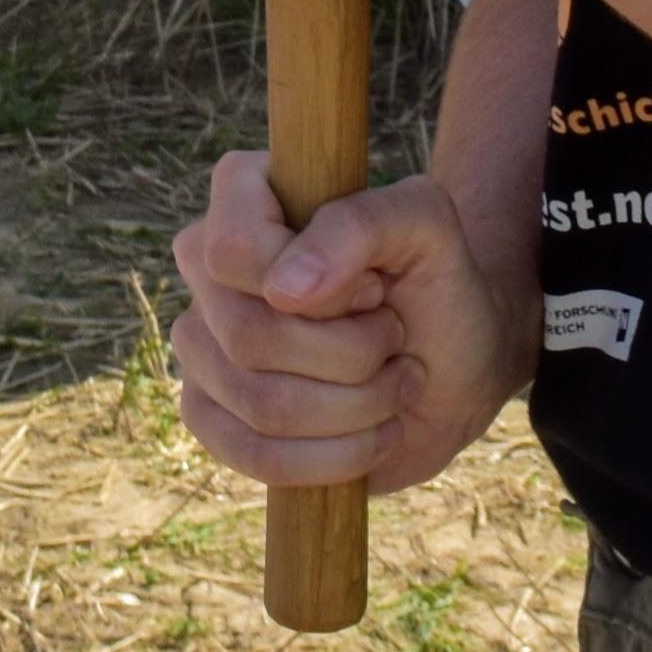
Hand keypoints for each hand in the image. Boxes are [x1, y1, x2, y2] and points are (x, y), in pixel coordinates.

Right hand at [171, 152, 531, 494]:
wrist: (451, 363)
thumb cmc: (436, 278)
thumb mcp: (427, 225)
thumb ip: (364, 223)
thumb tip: (284, 289)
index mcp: (245, 194)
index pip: (234, 248)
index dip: (319, 284)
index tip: (374, 287)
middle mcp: (207, 266)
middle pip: (252, 337)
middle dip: (353, 352)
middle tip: (393, 334)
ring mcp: (200, 343)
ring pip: (261, 404)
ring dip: (356, 405)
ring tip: (391, 379)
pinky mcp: (207, 414)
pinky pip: (255, 457)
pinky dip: (336, 455)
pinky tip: (372, 430)